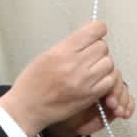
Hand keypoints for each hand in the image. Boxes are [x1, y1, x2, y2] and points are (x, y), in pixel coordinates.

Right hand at [0, 21, 119, 136]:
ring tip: (91, 68)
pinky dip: (105, 79)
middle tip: (89, 54)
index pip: (94, 31)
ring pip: (108, 63)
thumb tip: (89, 29)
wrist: (28, 107)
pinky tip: (94, 80)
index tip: (96, 32)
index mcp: (62, 52)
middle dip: (98, 48)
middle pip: (103, 47)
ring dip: (103, 64)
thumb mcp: (47, 55)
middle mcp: (74, 65)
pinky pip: (109, 81)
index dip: (98, 29)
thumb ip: (70, 43)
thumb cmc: (32, 82)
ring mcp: (84, 81)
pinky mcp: (89, 96)